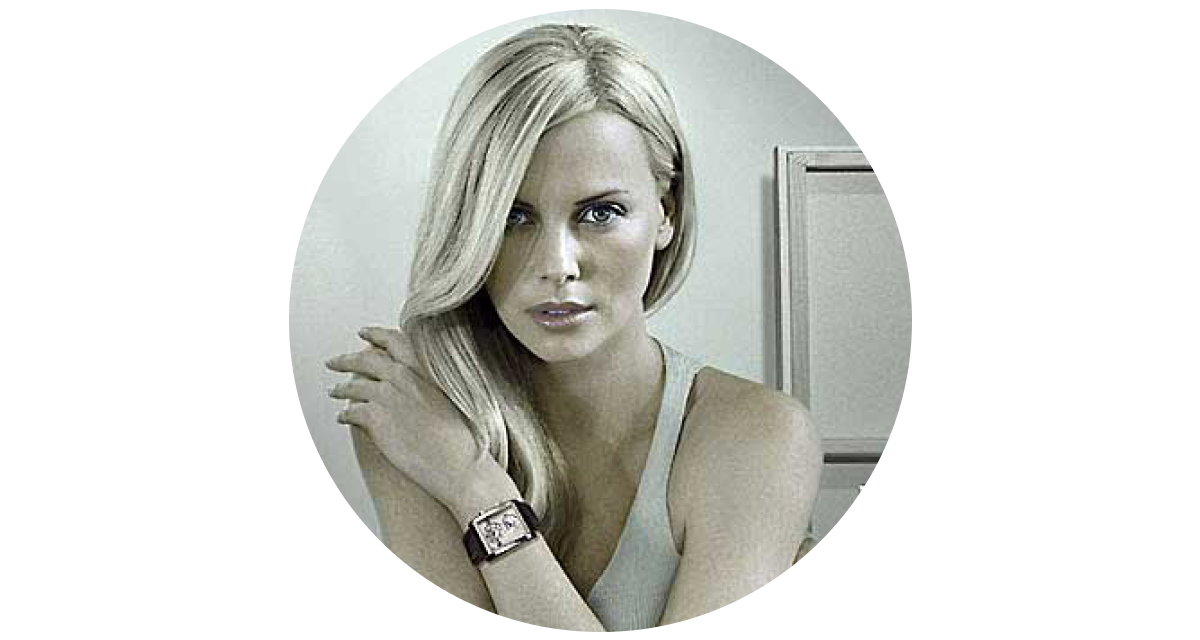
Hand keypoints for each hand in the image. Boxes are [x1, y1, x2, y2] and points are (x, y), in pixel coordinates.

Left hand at [326, 326, 511, 515]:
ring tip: (334, 391)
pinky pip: (351, 412)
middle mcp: (404, 377)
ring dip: (341, 388)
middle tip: (335, 362)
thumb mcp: (454, 395)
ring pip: (353, 386)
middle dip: (346, 360)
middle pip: (366, 360)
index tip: (365, 332)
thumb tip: (415, 382)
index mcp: (424, 367)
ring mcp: (388, 396)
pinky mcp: (375, 418)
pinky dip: (344, 415)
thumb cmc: (462, 436)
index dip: (376, 334)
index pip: (394, 341)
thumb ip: (430, 381)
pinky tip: (343, 418)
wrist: (458, 463)